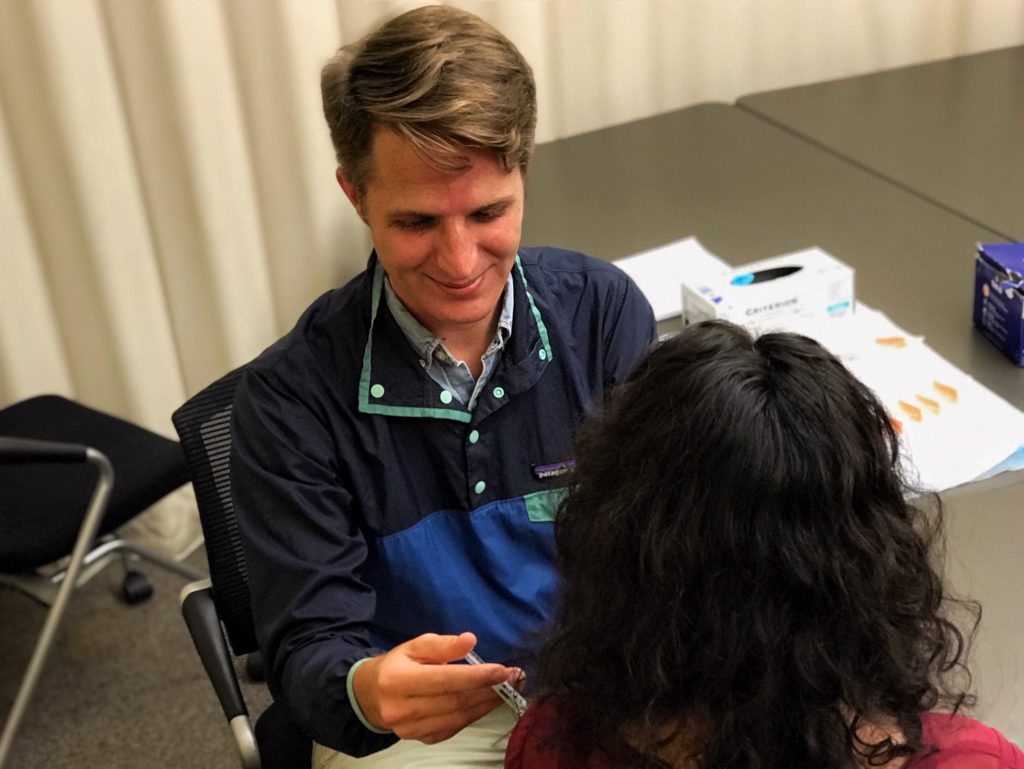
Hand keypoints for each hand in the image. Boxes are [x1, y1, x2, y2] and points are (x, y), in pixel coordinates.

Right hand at [352, 632, 522, 743]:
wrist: (371, 696)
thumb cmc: (397, 665)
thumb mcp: (415, 646)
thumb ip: (443, 644)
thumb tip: (470, 640)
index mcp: (397, 681)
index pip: (444, 680)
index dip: (476, 677)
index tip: (503, 670)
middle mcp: (402, 709)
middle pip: (454, 701)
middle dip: (489, 690)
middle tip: (515, 678)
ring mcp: (411, 729)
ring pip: (458, 718)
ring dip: (487, 704)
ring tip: (508, 689)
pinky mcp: (421, 739)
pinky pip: (454, 728)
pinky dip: (474, 715)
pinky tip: (488, 702)